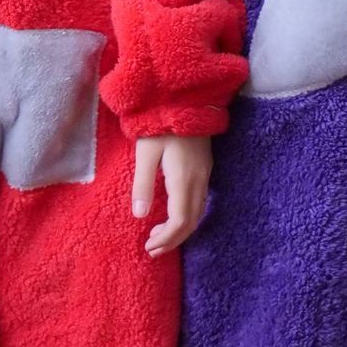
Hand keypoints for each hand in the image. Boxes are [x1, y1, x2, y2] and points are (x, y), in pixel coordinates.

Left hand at [133, 132, 212, 255]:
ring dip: (181, 229)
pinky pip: (200, 201)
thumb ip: (143, 185)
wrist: (187, 98)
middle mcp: (199, 180)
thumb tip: (140, 215)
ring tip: (160, 236)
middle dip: (173, 239)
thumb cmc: (160, 122)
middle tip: (153, 249)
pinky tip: (173, 215)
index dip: (166, 239)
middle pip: (192, 221)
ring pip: (198, 212)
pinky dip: (187, 216)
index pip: (180, 221)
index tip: (150, 247)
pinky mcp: (205, 167)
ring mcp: (205, 173)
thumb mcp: (145, 153)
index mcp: (183, 179)